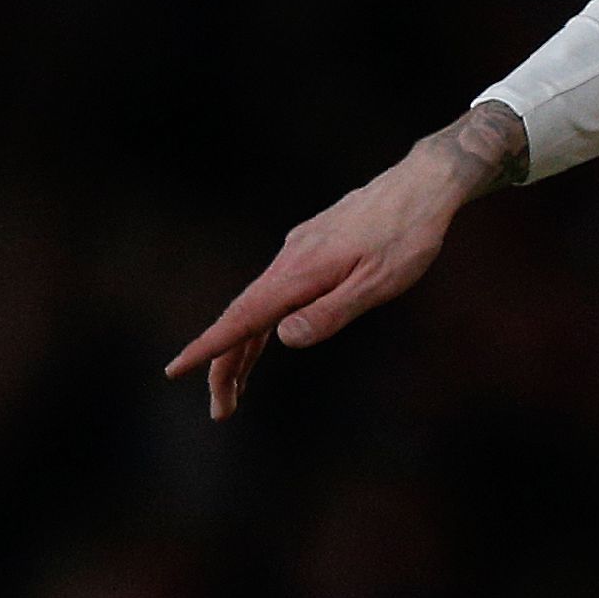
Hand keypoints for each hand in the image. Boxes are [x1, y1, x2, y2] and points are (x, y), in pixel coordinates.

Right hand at [166, 103, 524, 418]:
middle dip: (225, 366)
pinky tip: (266, 338)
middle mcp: (289, 261)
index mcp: (300, 273)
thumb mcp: (378, 284)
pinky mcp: (309, 249)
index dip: (209, 347)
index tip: (176, 371)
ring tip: (237, 390)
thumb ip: (331, 312)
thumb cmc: (408, 237)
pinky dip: (262, 322)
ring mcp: (297, 252)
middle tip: (221, 412)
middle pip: (243, 319)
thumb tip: (285, 339)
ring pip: (258, 306)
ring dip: (243, 348)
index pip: (244, 318)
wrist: (422, 185)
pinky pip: (274, 292)